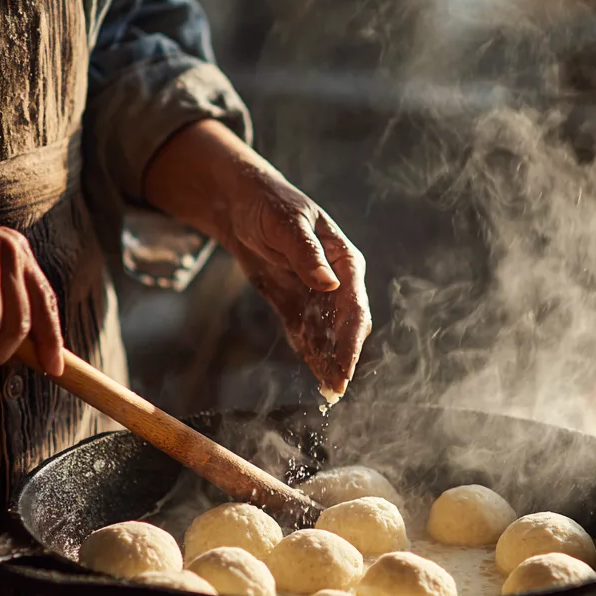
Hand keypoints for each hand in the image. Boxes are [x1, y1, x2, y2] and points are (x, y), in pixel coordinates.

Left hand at [221, 170, 370, 397]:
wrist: (241, 204)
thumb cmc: (269, 205)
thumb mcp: (286, 224)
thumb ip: (307, 253)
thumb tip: (329, 284)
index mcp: (344, 260)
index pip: (354, 305)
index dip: (351, 338)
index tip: (346, 365)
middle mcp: (336, 281)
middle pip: (347, 326)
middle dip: (344, 356)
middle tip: (338, 387)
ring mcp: (316, 295)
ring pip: (329, 335)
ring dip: (329, 361)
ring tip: (328, 391)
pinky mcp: (295, 303)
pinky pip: (306, 333)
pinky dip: (311, 353)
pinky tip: (314, 374)